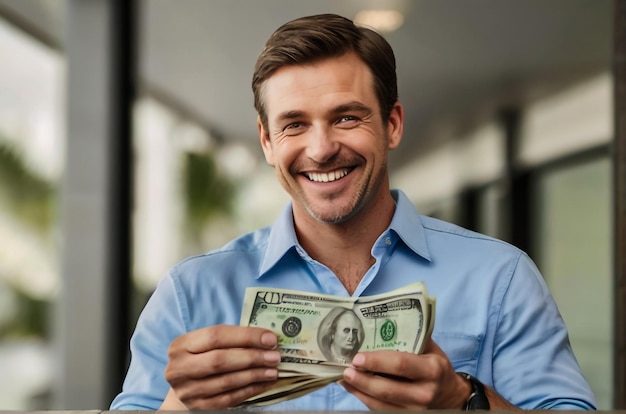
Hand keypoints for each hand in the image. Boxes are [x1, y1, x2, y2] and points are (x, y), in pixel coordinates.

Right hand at [161, 325, 280, 409]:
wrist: (184, 385)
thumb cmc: (202, 357)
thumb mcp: (207, 344)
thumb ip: (231, 340)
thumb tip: (267, 340)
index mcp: (181, 345)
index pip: (216, 336)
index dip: (246, 336)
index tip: (270, 338)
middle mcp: (179, 368)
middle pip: (220, 360)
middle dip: (252, 358)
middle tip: (275, 356)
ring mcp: (187, 390)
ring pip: (226, 382)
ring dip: (254, 375)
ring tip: (273, 370)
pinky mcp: (198, 407)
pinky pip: (229, 399)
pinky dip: (250, 390)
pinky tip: (264, 383)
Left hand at [341, 338, 470, 409]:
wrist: (452, 396)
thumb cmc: (436, 367)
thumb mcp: (431, 349)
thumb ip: (410, 337)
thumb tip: (379, 322)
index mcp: (431, 369)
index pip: (400, 365)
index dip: (376, 361)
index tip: (357, 357)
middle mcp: (424, 392)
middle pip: (387, 389)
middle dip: (362, 379)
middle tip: (345, 370)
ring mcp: (416, 410)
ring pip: (380, 403)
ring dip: (358, 390)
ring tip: (343, 378)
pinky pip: (381, 411)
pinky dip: (364, 399)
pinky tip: (353, 388)